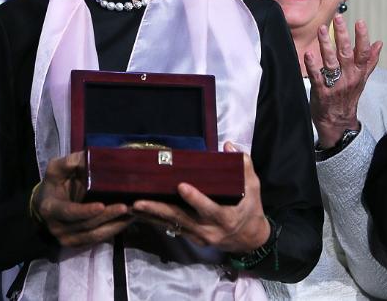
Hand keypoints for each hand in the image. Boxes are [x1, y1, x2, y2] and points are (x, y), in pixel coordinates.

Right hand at [34, 152, 132, 246]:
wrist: (46, 204)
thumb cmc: (54, 184)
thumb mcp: (55, 170)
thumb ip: (69, 163)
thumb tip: (88, 155)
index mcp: (50, 208)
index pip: (69, 212)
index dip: (85, 211)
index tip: (102, 205)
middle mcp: (57, 227)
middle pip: (86, 225)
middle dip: (107, 217)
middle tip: (126, 207)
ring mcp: (67, 238)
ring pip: (94, 236)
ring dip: (114, 225)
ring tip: (132, 214)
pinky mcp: (78, 243)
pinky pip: (97, 240)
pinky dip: (113, 230)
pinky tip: (126, 221)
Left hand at [132, 143, 269, 253]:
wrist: (249, 240)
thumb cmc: (251, 209)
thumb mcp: (254, 187)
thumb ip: (244, 165)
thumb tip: (229, 145)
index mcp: (225, 217)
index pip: (208, 208)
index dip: (195, 198)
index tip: (181, 186)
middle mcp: (209, 229)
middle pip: (181, 219)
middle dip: (158, 210)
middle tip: (139, 202)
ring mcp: (199, 236)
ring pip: (172, 225)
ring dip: (151, 216)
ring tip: (133, 206)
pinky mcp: (192, 238)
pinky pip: (172, 229)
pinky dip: (156, 221)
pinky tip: (141, 213)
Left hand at [304, 15, 381, 147]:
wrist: (338, 122)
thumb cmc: (348, 97)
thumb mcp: (362, 79)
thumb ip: (369, 61)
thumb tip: (379, 43)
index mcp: (358, 73)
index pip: (363, 53)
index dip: (362, 37)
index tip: (359, 22)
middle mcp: (349, 78)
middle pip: (347, 54)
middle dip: (343, 35)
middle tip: (338, 18)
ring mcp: (335, 85)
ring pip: (331, 62)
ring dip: (326, 45)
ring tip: (321, 29)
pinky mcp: (322, 92)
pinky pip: (317, 77)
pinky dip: (313, 66)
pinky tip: (308, 54)